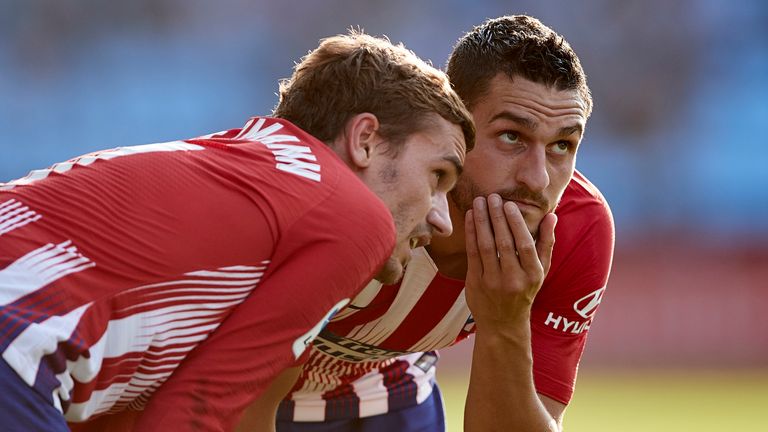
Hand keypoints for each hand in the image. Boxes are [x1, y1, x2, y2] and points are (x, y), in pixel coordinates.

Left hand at [464, 193, 556, 331]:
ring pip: (486, 246)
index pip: (525, 245)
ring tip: (479, 201)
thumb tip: (552, 215)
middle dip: (497, 217)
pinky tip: (471, 217)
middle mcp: (513, 280)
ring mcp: (493, 282)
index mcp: (533, 275)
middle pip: (504, 243)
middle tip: (492, 196)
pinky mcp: (475, 283)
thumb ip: (547, 242)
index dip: (516, 223)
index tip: (509, 204)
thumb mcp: (541, 270)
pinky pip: (472, 253)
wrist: (503, 322)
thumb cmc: (525, 290)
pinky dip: (471, 233)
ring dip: (482, 221)